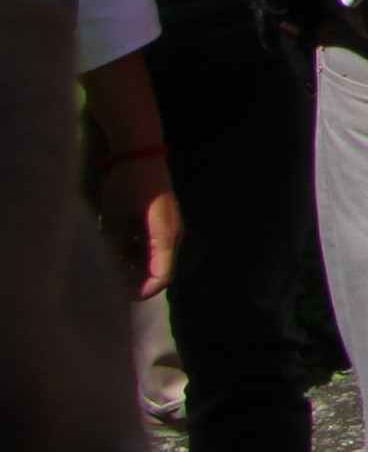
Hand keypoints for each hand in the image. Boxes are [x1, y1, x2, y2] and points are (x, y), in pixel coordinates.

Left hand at [93, 161, 176, 301]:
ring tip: (108, 261)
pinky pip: (153, 246)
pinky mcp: (164, 222)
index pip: (161, 278)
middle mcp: (173, 236)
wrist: (140, 154)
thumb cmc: (127, 186)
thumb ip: (115, 250)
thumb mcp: (114, 221)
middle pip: (158, 271)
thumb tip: (110, 275)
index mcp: (165, 237)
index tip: (118, 297)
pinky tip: (116, 245)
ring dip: (133, 266)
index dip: (141, 292)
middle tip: (109, 279)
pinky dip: (136, 252)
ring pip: (154, 259)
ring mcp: (170, 228)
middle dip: (134, 280)